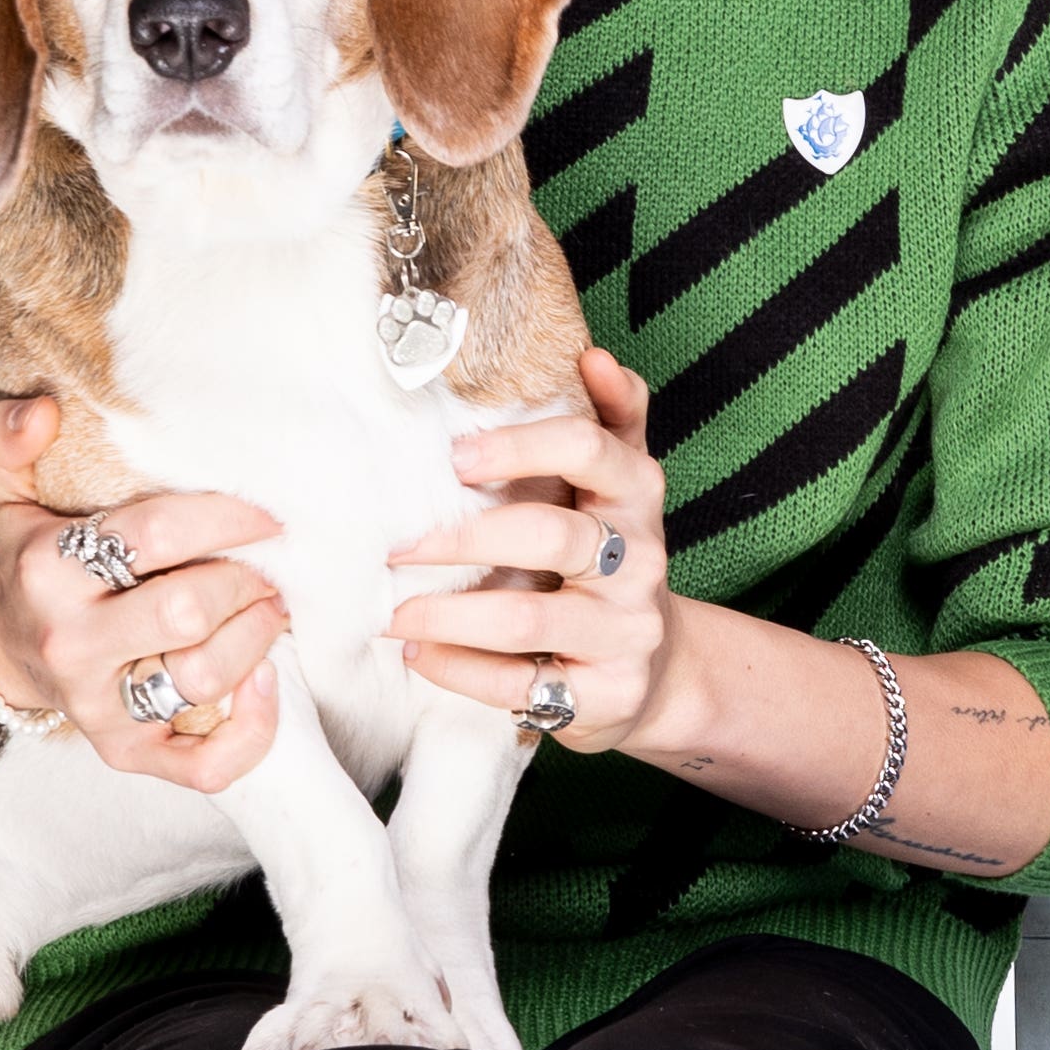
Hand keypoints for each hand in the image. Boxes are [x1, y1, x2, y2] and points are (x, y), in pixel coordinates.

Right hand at [0, 398, 284, 794]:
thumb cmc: (32, 554)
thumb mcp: (11, 487)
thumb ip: (11, 434)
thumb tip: (43, 410)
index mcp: (50, 568)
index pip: (158, 534)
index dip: (228, 517)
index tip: (267, 514)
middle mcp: (71, 641)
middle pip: (189, 609)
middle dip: (247, 580)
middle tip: (273, 565)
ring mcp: (96, 705)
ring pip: (202, 679)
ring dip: (258, 639)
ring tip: (273, 608)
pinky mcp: (123, 752)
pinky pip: (204, 765)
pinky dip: (251, 731)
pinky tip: (265, 682)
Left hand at [389, 349, 677, 750]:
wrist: (655, 671)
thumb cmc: (612, 564)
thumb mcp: (622, 490)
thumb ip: (614, 419)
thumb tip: (592, 354)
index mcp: (639, 498)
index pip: (591, 452)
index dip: (521, 449)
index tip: (454, 459)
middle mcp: (642, 562)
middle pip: (553, 536)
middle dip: (464, 539)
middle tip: (399, 546)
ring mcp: (627, 632)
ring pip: (528, 617)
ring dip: (447, 614)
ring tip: (394, 613)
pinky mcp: (605, 695)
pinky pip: (519, 684)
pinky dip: (458, 670)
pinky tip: (418, 654)